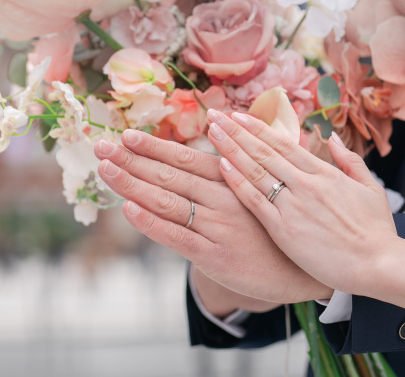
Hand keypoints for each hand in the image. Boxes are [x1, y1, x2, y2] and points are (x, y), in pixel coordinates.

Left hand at [94, 129, 332, 311]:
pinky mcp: (215, 256)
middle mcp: (223, 197)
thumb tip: (195, 154)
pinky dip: (151, 222)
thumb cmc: (273, 226)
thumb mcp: (256, 191)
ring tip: (105, 169)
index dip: (153, 146)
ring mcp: (218, 227)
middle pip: (169, 175)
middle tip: (100, 146)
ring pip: (167, 201)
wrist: (303, 270)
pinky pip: (177, 237)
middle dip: (131, 159)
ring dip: (133, 184)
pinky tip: (129, 209)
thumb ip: (226, 173)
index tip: (125, 134)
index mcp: (232, 178)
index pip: (185, 157)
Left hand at [204, 108, 397, 294]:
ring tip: (212, 133)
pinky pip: (256, 201)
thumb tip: (332, 138)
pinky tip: (221, 166)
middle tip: (215, 115)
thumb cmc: (377, 232)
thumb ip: (350, 161)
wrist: (380, 265)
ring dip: (231, 149)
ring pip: (256, 170)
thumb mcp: (370, 188)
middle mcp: (306, 184)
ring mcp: (294, 205)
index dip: (258, 128)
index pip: (284, 143)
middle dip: (237, 131)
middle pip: (264, 151)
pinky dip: (237, 182)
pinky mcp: (284, 230)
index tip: (238, 115)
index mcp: (325, 173)